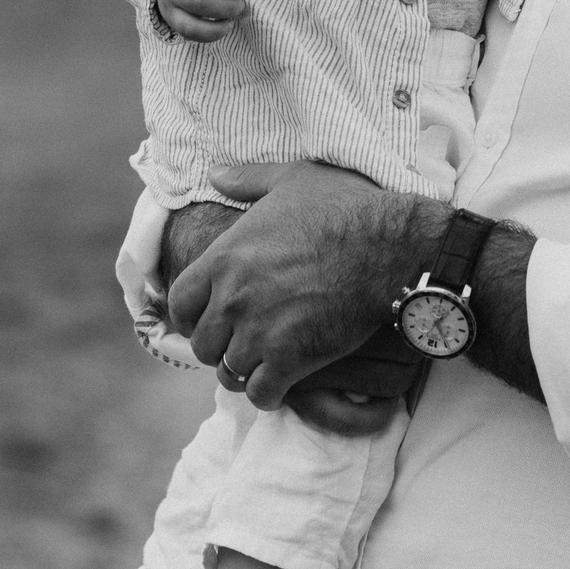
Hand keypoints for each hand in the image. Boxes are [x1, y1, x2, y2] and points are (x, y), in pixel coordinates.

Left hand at [166, 162, 441, 411]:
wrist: (390, 243)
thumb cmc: (343, 207)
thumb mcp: (291, 179)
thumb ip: (246, 180)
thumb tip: (216, 175)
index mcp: (225, 257)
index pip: (179, 303)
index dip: (192, 314)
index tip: (211, 317)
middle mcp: (234, 298)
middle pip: (203, 345)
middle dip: (220, 346)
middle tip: (243, 341)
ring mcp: (261, 331)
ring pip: (230, 372)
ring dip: (245, 370)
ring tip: (262, 363)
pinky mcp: (292, 358)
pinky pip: (261, 393)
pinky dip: (268, 393)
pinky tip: (283, 381)